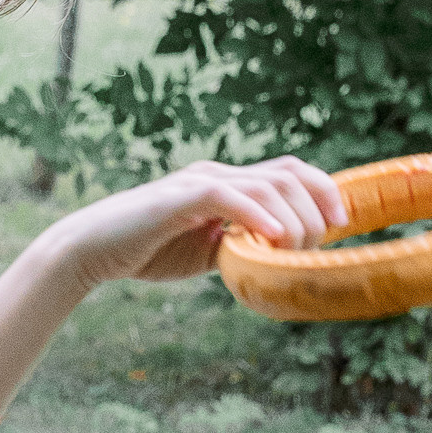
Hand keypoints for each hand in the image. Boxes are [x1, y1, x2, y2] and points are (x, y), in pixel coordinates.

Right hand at [51, 156, 346, 290]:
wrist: (92, 251)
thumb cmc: (147, 251)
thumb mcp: (207, 251)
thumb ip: (241, 246)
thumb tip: (277, 262)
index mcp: (228, 182)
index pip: (289, 170)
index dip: (323, 191)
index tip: (339, 225)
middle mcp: (218, 173)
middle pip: (288, 173)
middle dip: (315, 211)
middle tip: (313, 249)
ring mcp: (199, 182)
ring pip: (267, 184)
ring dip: (292, 220)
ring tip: (292, 251)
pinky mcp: (178, 198)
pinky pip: (228, 197)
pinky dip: (257, 215)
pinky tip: (272, 238)